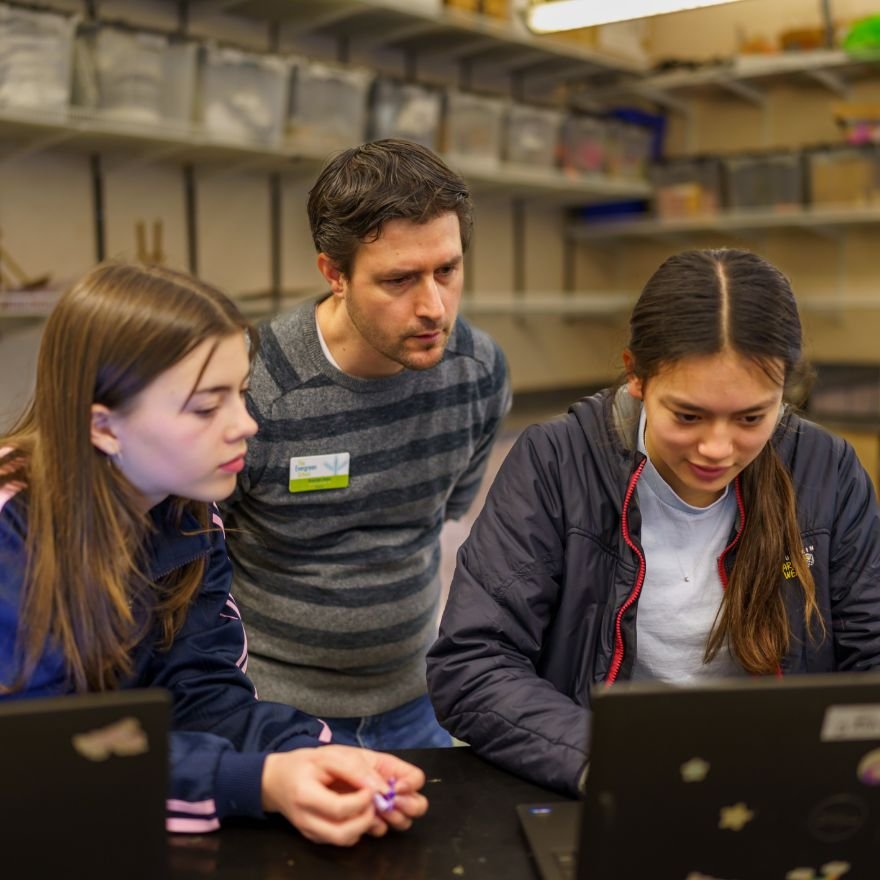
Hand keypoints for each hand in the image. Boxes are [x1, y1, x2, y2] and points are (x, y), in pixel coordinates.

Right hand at [261, 745, 427, 845]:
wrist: (276, 780)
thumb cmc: (305, 763)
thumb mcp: (328, 755)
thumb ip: (354, 769)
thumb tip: (380, 787)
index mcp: (306, 795)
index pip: (339, 809)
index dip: (362, 800)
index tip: (372, 787)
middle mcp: (306, 820)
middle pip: (343, 834)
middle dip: (367, 819)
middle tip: (376, 801)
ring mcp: (311, 831)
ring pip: (344, 841)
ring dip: (365, 826)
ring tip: (370, 806)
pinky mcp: (316, 837)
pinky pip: (341, 840)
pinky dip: (356, 829)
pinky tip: (360, 812)